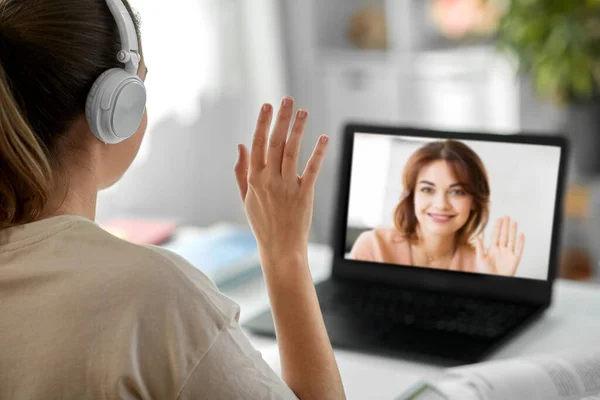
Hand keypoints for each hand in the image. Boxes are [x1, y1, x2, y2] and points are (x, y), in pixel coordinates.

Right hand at [234, 97, 328, 259]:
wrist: (279, 247)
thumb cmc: (262, 222)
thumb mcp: (245, 197)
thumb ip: (241, 171)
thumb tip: (240, 146)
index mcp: (253, 179)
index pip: (257, 145)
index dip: (262, 124)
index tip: (267, 105)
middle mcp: (268, 180)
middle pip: (275, 143)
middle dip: (281, 119)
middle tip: (287, 99)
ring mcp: (286, 187)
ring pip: (292, 152)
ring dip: (298, 130)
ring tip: (303, 112)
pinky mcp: (303, 194)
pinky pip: (311, 170)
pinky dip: (317, 153)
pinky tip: (323, 138)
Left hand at [475, 216, 524, 275]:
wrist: (494, 281)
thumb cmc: (486, 272)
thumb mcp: (480, 259)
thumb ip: (479, 248)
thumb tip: (477, 237)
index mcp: (492, 249)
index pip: (496, 235)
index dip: (498, 227)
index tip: (499, 219)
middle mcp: (501, 249)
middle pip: (504, 235)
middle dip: (505, 226)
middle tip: (507, 217)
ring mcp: (508, 253)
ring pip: (511, 239)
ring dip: (513, 231)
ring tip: (514, 222)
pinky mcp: (515, 258)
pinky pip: (519, 248)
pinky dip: (521, 242)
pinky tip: (521, 235)